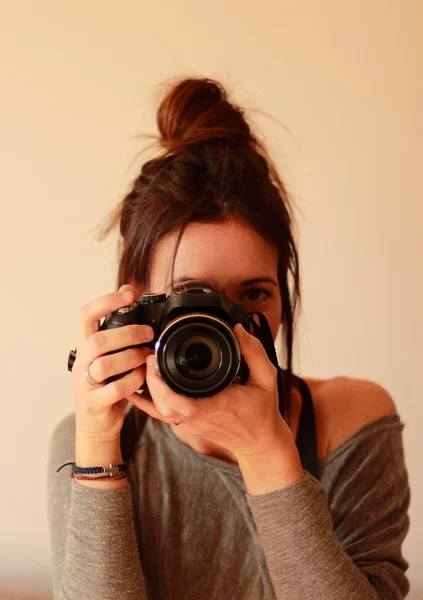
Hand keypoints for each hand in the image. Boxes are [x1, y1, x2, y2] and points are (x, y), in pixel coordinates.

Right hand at [72, 284, 154, 443]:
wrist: (96, 424)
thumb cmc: (108, 385)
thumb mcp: (110, 355)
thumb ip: (118, 331)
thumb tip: (131, 294)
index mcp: (85, 346)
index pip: (86, 316)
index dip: (106, 302)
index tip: (129, 294)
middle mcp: (82, 363)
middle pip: (97, 340)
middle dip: (127, 333)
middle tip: (149, 333)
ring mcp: (85, 384)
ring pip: (104, 365)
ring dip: (130, 357)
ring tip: (147, 356)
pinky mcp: (94, 403)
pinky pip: (114, 390)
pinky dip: (132, 381)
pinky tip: (143, 377)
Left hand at [132, 322, 295, 457]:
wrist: (259, 442)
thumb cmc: (263, 410)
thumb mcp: (267, 377)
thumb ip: (254, 351)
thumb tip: (238, 329)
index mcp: (215, 407)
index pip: (181, 402)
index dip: (161, 384)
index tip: (154, 359)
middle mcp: (197, 417)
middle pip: (162, 406)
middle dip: (149, 381)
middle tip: (146, 355)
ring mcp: (189, 423)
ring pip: (158, 411)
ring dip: (146, 389)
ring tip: (142, 364)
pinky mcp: (186, 423)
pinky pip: (160, 414)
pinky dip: (144, 401)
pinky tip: (132, 388)